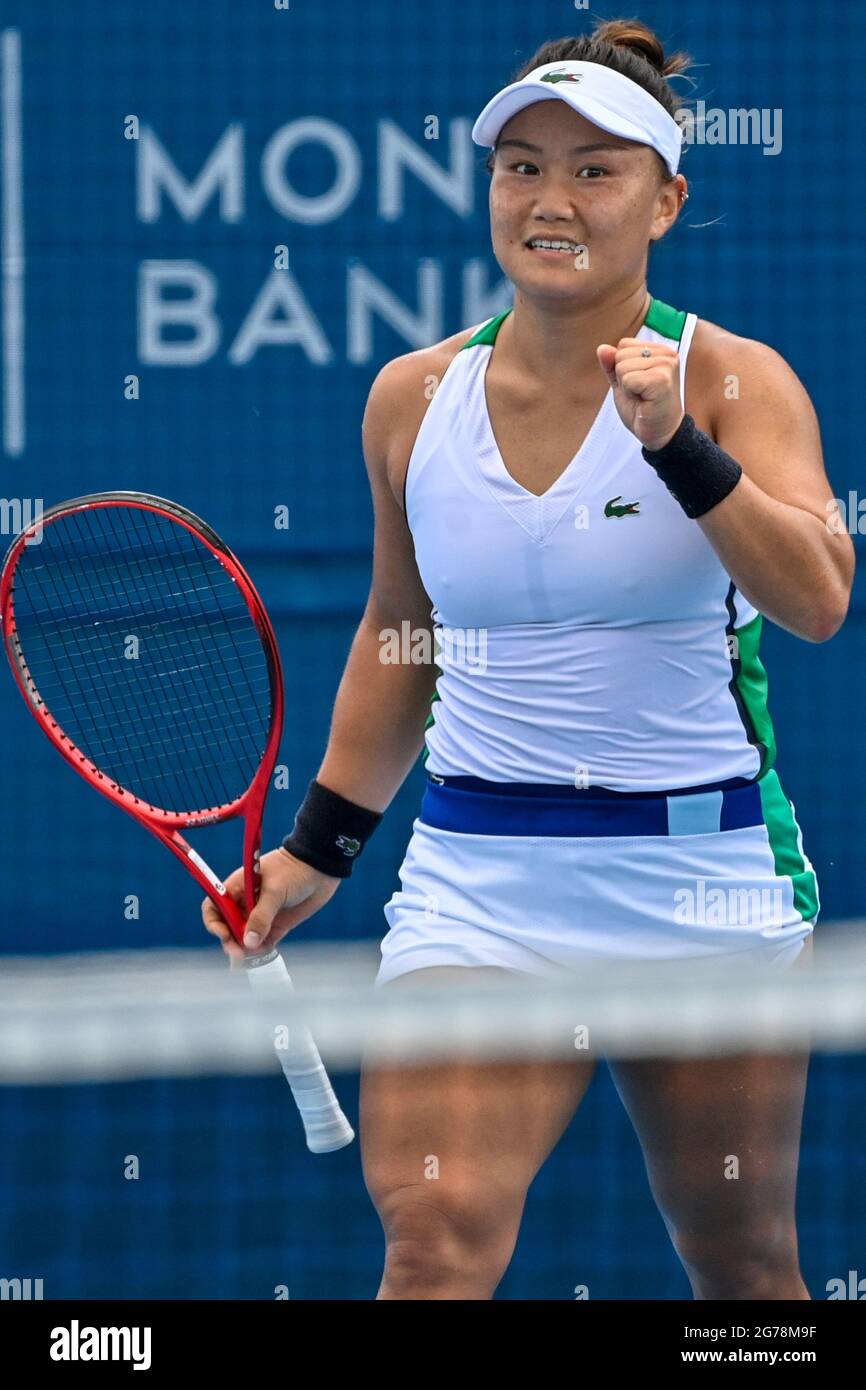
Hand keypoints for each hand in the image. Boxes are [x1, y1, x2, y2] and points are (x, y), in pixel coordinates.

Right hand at [201, 847, 341, 960]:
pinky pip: (263, 943)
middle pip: (228, 927)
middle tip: (238, 954)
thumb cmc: (294, 870)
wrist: (322, 867)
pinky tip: (261, 956)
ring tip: (248, 961)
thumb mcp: (275, 891)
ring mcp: (261, 915)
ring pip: (245, 938)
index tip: (224, 934)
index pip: (215, 906)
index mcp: (238, 888)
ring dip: (244, 950)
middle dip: (230, 941)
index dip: (214, 922)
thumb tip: (247, 943)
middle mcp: (246, 903)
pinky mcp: (277, 925)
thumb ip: (261, 917)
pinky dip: (260, 951)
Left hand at [596, 338, 683, 450]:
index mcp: (659, 350)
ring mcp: (666, 364)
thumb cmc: (643, 410)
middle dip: (623, 378)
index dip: (622, 368)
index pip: (624, 345)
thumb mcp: (623, 384)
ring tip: (643, 397)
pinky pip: (628, 379)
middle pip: (621, 354)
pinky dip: (631, 393)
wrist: (659, 433)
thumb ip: (612, 366)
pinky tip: (645, 401)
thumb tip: (602, 348)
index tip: (638, 384)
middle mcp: (667, 353)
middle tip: (640, 393)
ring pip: (622, 366)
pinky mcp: (662, 379)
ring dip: (627, 387)